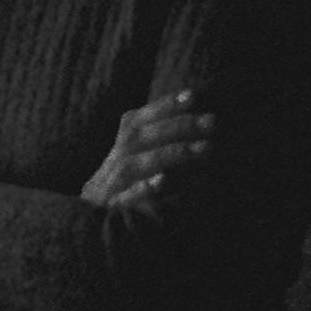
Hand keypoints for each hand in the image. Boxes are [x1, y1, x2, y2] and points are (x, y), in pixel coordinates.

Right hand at [82, 90, 216, 207]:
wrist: (97, 214)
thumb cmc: (133, 178)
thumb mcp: (143, 151)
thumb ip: (165, 135)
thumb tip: (204, 118)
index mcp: (126, 139)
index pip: (142, 117)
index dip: (166, 106)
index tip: (194, 96)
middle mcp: (118, 157)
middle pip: (142, 136)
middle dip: (179, 126)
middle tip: (213, 122)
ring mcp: (113, 182)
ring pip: (136, 164)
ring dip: (170, 154)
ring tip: (205, 149)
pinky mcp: (116, 207)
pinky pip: (128, 197)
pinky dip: (144, 188)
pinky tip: (163, 180)